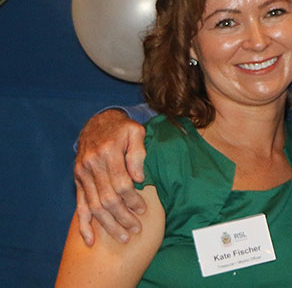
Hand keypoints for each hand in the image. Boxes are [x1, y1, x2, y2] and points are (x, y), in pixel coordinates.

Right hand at [74, 109, 146, 244]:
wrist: (97, 122)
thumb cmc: (122, 128)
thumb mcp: (135, 132)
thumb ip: (138, 153)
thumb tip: (139, 178)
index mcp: (108, 152)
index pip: (121, 183)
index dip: (132, 199)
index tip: (143, 209)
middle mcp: (92, 165)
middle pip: (107, 199)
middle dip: (122, 217)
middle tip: (136, 229)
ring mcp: (82, 173)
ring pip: (94, 206)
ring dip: (108, 224)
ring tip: (123, 236)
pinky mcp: (78, 179)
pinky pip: (80, 205)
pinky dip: (84, 224)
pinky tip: (90, 239)